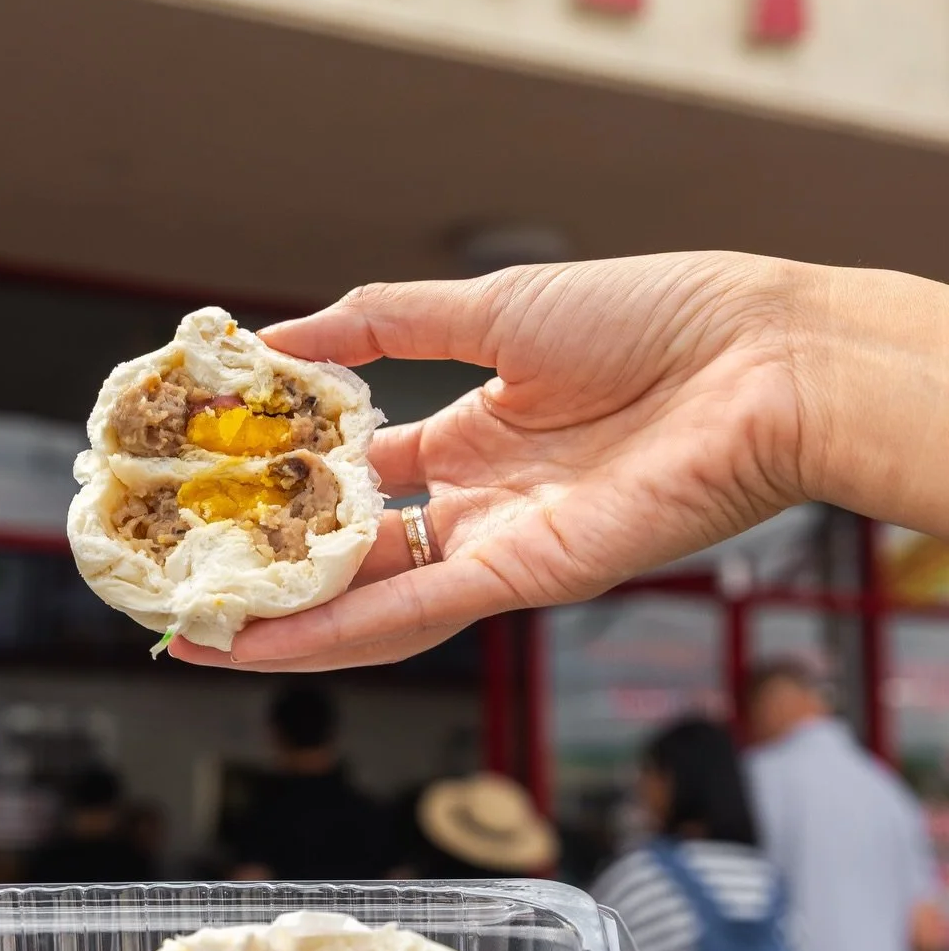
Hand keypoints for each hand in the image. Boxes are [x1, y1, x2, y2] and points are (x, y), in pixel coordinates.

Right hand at [172, 253, 809, 671]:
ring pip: (372, 598)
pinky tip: (263, 644)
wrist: (763, 359)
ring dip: (286, 623)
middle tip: (187, 575)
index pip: (359, 469)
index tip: (213, 480)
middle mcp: (481, 499)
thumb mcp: (493, 306)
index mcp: (476, 430)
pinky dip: (336, 633)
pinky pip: (415, 613)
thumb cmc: (655, 316)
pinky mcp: (527, 577)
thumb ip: (384, 322)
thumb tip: (281, 332)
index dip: (286, 481)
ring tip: (200, 635)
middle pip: (357, 549)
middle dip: (273, 568)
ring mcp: (501, 544)